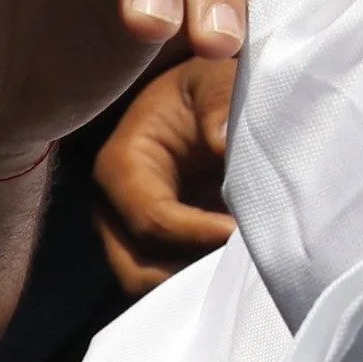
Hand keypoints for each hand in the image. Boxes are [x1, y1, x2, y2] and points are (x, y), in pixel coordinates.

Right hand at [91, 55, 241, 295]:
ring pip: (155, 285)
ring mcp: (130, 236)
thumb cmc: (199, 82)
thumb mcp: (210, 76)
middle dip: (193, 275)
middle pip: (141, 273)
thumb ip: (220, 101)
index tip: (243, 232)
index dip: (199, 234)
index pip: (152, 222)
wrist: (190, 96)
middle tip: (248, 264)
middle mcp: (114, 211)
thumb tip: (221, 143)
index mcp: (120, 167)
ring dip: (199, 284)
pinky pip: (172, 282)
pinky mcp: (156, 251)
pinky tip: (243, 270)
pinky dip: (204, 283)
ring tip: (248, 268)